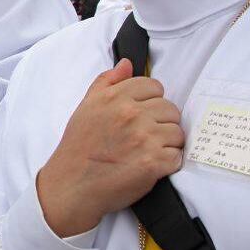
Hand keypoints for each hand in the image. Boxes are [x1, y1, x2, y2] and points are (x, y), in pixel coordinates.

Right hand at [35, 59, 183, 236]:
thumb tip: (127, 64)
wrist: (72, 185)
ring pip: (177, 132)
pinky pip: (177, 156)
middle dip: (162, 122)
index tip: (142, 115)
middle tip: (145, 136)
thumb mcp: (86, 107)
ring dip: (167, 143)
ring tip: (148, 151)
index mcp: (115, 97)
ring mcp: (144, 138)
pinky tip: (151, 165)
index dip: (151, 101)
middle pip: (170, 109)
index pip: (154, 86)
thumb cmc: (78, 147)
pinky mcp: (153, 163)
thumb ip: (107, 81)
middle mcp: (131, 114)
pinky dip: (168, 163)